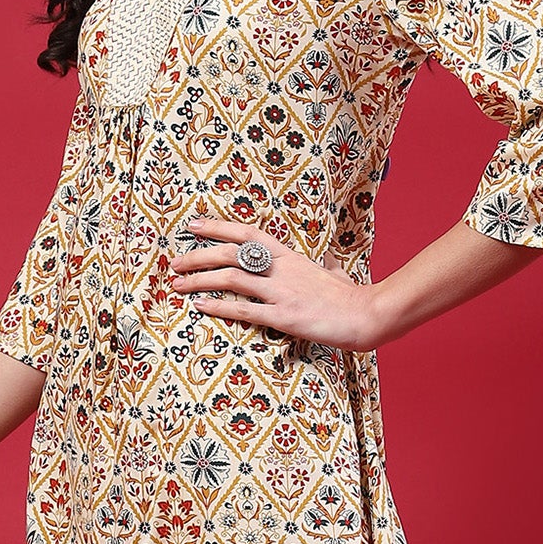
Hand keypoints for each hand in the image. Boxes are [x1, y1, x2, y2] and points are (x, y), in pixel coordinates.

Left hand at [170, 212, 377, 349]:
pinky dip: (219, 307)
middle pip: (230, 254)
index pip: (247, 233)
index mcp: (290, 256)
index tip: (193, 226)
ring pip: (231, 279)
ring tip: (177, 285)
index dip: (217, 227)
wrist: (368, 314)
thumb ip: (327, 268)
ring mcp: (282, 292)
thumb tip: (330, 265)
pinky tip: (200, 307)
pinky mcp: (284, 317)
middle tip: (175, 262)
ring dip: (199, 280)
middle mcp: (282, 269)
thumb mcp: (335, 274)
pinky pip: (244, 310)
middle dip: (197, 256)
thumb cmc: (352, 297)